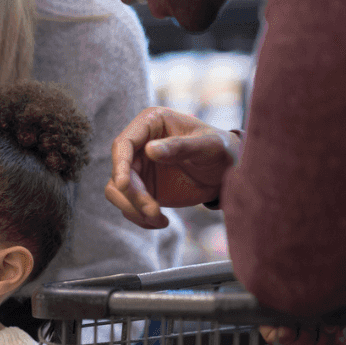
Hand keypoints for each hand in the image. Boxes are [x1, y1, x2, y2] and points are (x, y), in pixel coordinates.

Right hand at [106, 107, 240, 228]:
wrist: (227, 171)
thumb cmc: (220, 149)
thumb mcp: (207, 145)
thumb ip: (180, 146)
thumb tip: (149, 150)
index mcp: (150, 123)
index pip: (123, 143)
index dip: (120, 165)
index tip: (125, 185)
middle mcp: (139, 145)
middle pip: (119, 171)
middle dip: (132, 195)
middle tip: (153, 211)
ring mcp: (138, 168)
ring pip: (118, 191)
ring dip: (133, 209)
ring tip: (159, 219)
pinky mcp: (142, 188)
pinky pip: (129, 205)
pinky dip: (140, 217)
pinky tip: (160, 221)